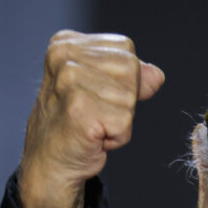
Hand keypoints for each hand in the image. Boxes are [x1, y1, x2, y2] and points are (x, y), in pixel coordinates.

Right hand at [18, 30, 164, 207]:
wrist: (50, 163)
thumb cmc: (75, 125)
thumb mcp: (103, 89)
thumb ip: (131, 75)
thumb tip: (157, 75)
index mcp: (66, 43)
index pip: (126, 48)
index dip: (124, 79)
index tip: (97, 95)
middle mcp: (64, 57)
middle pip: (131, 70)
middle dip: (124, 100)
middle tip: (96, 114)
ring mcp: (70, 82)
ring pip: (130, 98)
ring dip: (120, 121)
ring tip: (94, 126)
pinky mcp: (80, 110)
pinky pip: (125, 123)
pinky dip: (117, 138)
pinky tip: (93, 138)